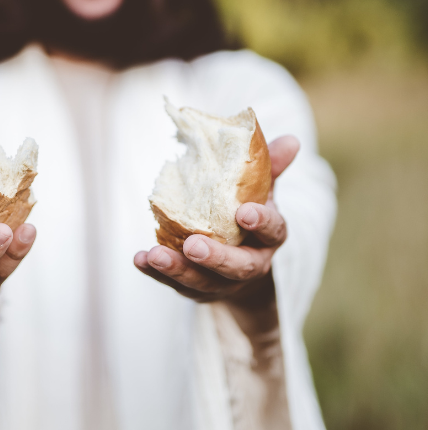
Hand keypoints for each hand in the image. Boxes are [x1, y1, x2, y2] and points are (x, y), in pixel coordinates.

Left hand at [134, 136, 298, 305]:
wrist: (240, 267)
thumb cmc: (246, 218)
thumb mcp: (261, 192)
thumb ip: (270, 168)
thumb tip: (291, 139)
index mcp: (269, 239)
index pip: (273, 232)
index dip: (261, 223)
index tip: (244, 212)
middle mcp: (250, 266)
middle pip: (238, 268)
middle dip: (215, 257)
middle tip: (193, 245)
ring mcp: (221, 283)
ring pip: (202, 282)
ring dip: (177, 269)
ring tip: (155, 255)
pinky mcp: (195, 290)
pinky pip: (175, 284)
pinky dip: (156, 274)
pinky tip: (139, 259)